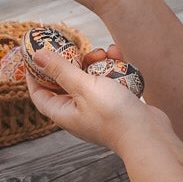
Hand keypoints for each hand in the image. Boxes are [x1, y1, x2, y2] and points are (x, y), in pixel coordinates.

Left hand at [24, 50, 156, 155]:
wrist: (148, 134)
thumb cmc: (113, 114)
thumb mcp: (83, 86)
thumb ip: (60, 69)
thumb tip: (37, 56)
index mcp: (64, 112)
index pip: (40, 94)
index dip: (34, 75)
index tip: (35, 55)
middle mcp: (78, 112)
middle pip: (67, 82)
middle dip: (72, 62)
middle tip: (78, 48)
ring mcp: (98, 109)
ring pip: (90, 79)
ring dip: (96, 62)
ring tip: (105, 52)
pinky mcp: (116, 104)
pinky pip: (109, 82)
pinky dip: (112, 68)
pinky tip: (118, 56)